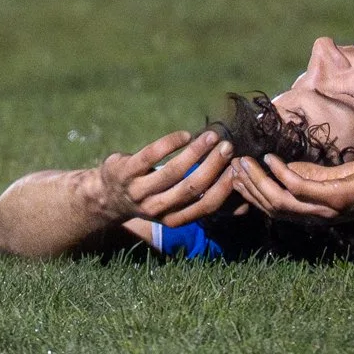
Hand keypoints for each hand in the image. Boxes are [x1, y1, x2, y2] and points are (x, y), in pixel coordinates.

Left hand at [82, 130, 234, 229]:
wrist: (107, 196)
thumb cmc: (153, 197)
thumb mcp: (176, 207)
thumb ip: (205, 202)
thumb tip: (247, 205)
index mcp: (173, 218)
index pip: (205, 205)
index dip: (224, 187)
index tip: (239, 166)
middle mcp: (155, 208)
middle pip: (191, 187)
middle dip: (213, 166)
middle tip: (228, 146)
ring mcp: (138, 190)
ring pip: (173, 171)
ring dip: (196, 151)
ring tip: (212, 135)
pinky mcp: (125, 171)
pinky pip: (150, 156)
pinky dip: (170, 144)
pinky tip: (185, 135)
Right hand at [230, 155, 353, 222]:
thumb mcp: (334, 177)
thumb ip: (309, 175)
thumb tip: (281, 167)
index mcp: (313, 212)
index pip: (273, 207)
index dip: (250, 194)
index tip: (232, 175)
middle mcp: (316, 216)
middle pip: (270, 206)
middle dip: (248, 188)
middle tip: (229, 167)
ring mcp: (325, 209)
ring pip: (279, 200)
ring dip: (258, 182)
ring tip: (243, 163)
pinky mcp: (337, 198)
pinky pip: (301, 187)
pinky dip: (282, 173)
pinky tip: (271, 158)